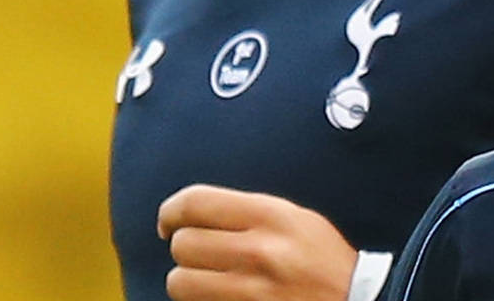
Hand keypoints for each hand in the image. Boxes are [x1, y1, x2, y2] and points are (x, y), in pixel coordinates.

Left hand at [157, 184, 357, 300]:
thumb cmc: (325, 261)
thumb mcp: (296, 219)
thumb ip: (249, 212)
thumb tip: (195, 212)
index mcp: (272, 216)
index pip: (197, 202)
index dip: (172, 210)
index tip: (169, 221)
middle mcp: (259, 251)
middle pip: (184, 243)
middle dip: (186, 248)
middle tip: (200, 253)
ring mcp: (250, 291)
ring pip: (180, 282)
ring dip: (189, 281)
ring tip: (208, 279)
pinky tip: (220, 296)